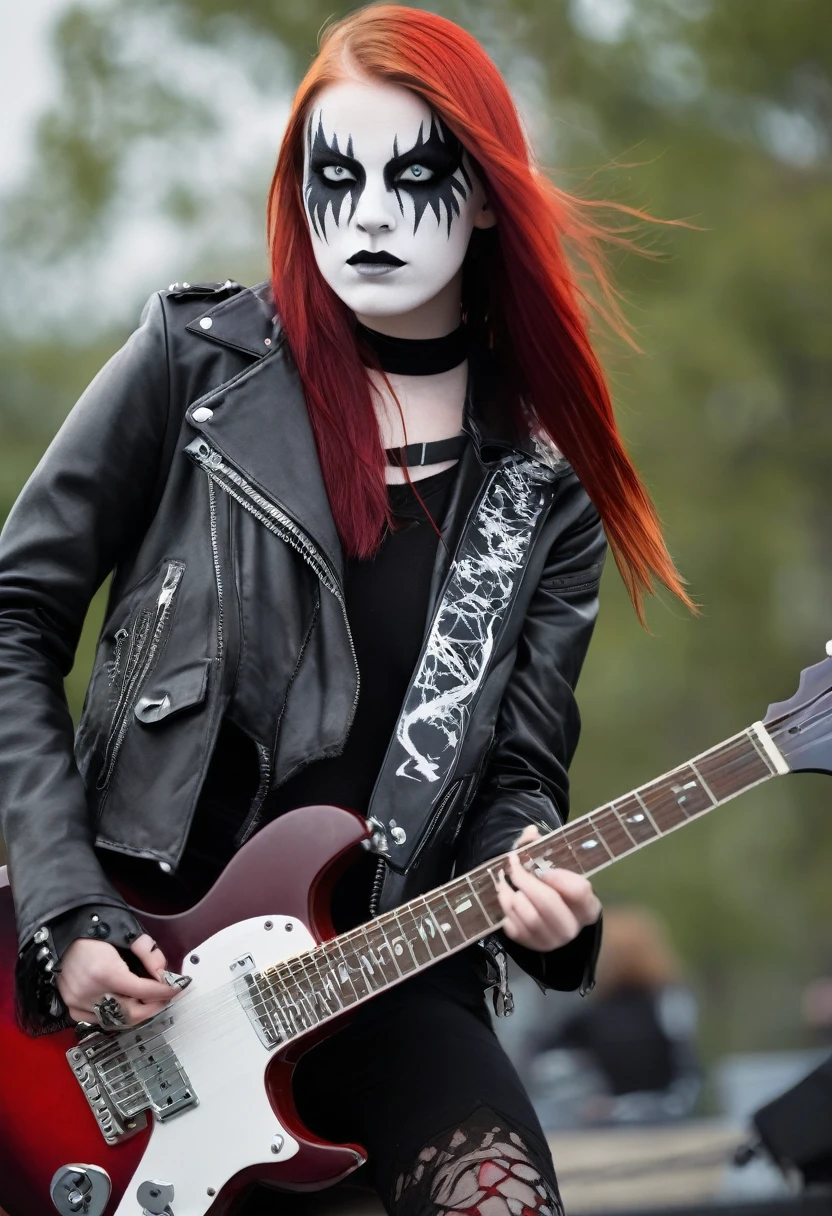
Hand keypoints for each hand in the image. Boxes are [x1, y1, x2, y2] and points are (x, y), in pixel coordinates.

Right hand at [57, 933, 180, 1025]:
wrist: (62, 933)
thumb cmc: (92, 930)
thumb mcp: (125, 934)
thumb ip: (148, 953)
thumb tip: (162, 972)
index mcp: (105, 972)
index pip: (143, 991)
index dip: (164, 991)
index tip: (176, 989)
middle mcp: (90, 992)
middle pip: (132, 1013)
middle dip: (153, 1007)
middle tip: (165, 997)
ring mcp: (79, 1002)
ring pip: (116, 1020)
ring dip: (136, 1013)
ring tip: (148, 1000)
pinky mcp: (72, 1007)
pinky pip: (99, 1020)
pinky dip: (115, 1016)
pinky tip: (125, 1004)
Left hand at [496, 824, 601, 951]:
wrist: (548, 919)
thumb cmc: (555, 888)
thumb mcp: (557, 869)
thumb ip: (542, 847)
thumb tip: (530, 832)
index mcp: (588, 907)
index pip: (580, 891)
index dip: (560, 876)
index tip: (544, 868)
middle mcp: (573, 928)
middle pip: (548, 902)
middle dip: (525, 879)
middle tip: (513, 865)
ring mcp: (552, 940)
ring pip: (528, 916)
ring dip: (512, 894)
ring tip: (506, 881)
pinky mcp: (532, 946)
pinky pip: (514, 927)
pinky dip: (506, 909)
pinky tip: (506, 896)